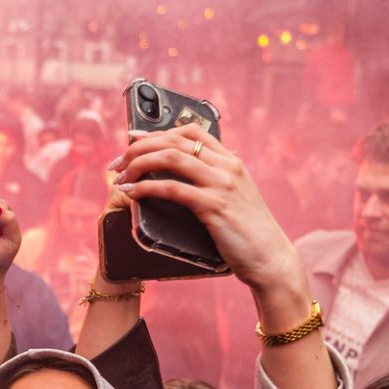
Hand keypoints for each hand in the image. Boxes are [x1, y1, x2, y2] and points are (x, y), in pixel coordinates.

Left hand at [111, 128, 303, 294]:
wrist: (270, 258)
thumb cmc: (248, 233)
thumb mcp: (235, 198)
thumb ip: (215, 183)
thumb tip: (186, 178)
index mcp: (231, 161)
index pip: (191, 131)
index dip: (157, 132)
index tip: (133, 139)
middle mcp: (227, 167)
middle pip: (174, 141)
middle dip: (139, 148)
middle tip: (117, 164)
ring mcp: (221, 184)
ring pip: (171, 158)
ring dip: (138, 164)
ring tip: (120, 178)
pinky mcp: (214, 206)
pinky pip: (172, 188)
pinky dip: (146, 188)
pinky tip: (131, 194)